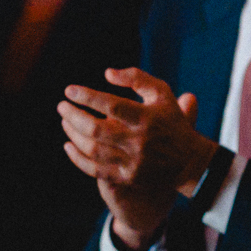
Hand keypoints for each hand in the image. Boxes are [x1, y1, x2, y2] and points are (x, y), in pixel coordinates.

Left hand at [60, 67, 218, 250]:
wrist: (189, 161)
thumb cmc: (171, 121)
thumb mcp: (162, 93)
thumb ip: (137, 78)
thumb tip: (107, 73)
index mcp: (148, 117)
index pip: (111, 105)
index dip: (87, 96)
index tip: (69, 90)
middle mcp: (139, 140)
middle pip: (97, 129)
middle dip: (74, 116)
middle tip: (62, 106)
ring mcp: (133, 161)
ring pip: (93, 149)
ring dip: (74, 134)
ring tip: (65, 121)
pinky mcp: (127, 177)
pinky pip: (95, 170)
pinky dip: (78, 158)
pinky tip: (69, 145)